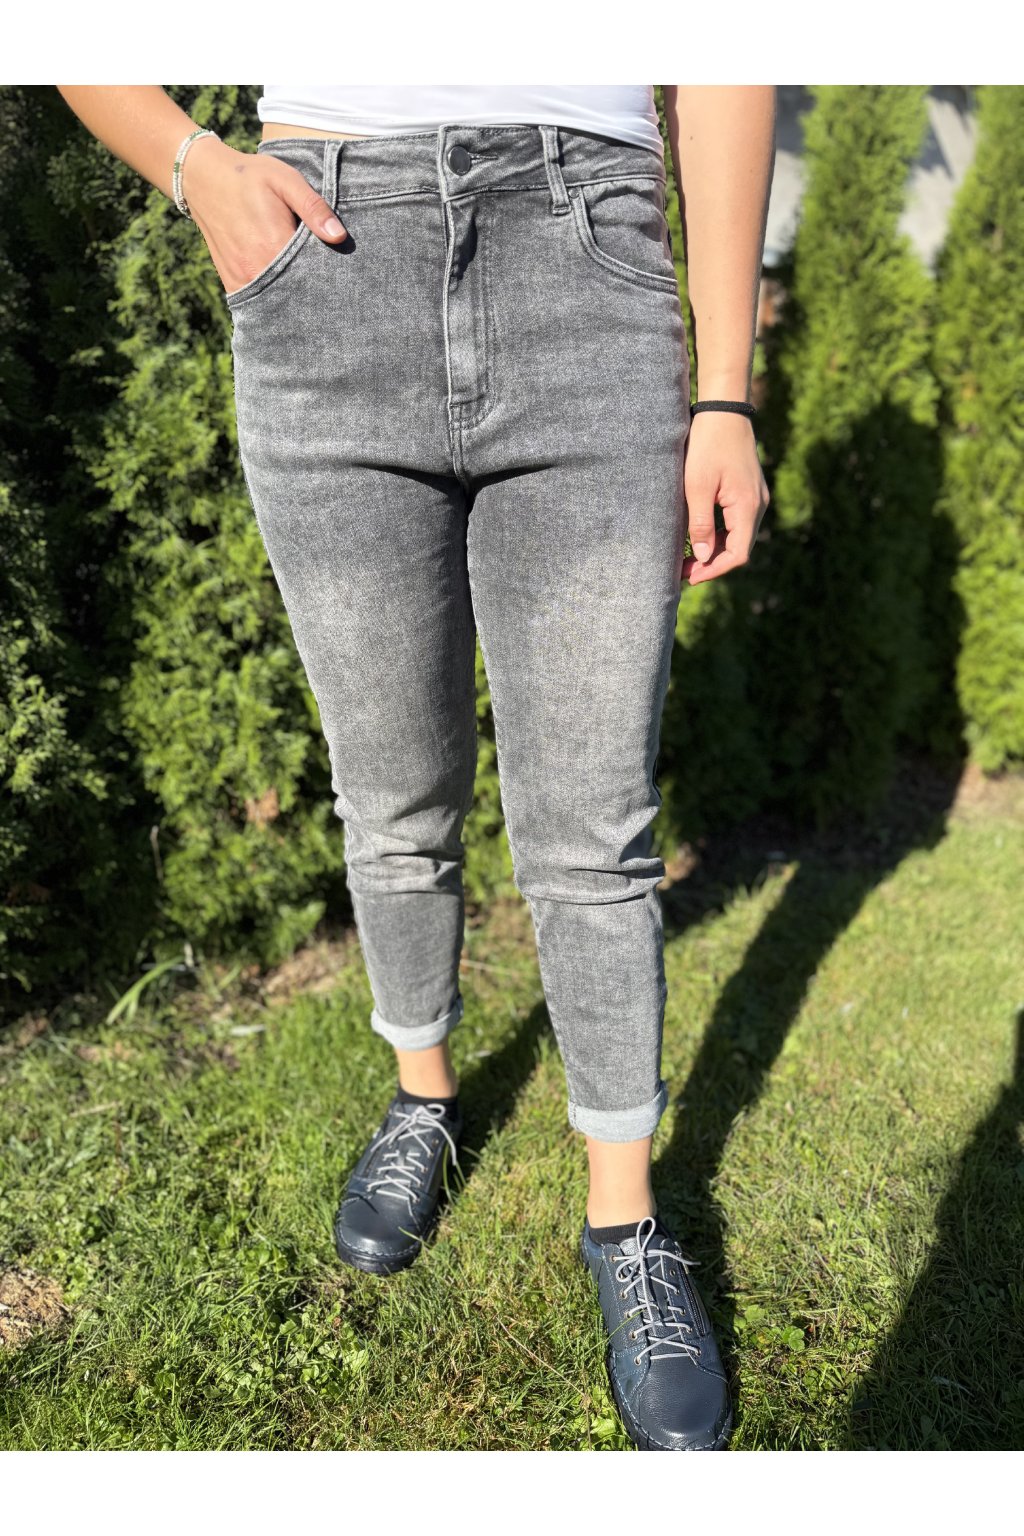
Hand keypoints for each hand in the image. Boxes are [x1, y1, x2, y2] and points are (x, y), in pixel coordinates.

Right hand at [181, 135, 348, 295]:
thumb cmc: (250, 176)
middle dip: (315, 290)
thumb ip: (313, 208)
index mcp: (275, 244)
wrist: (204, 179)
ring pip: (279, 300)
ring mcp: (243, 279)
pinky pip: (260, 301)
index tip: (340, 272)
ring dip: (295, 297)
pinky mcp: (233, 283)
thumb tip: (340, 237)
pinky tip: (287, 290)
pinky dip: (275, 300)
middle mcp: (258, 269)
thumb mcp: (286, 180)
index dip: (331, 277)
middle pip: (298, 292)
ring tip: (310, 289)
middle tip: (330, 285)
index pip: (314, 274)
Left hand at [681, 411, 769, 586]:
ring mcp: (756, 498)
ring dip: (715, 550)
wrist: (724, 410)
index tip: (690, 576)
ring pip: (738, 536)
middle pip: (739, 548)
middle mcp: (758, 505)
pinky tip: (699, 536)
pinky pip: (737, 522)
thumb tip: (704, 557)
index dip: (715, 570)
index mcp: (748, 506)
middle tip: (683, 570)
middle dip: (712, 563)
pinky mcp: (749, 491)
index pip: (738, 554)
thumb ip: (701, 524)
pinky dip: (720, 534)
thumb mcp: (697, 486)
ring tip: (688, 557)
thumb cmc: (708, 444)